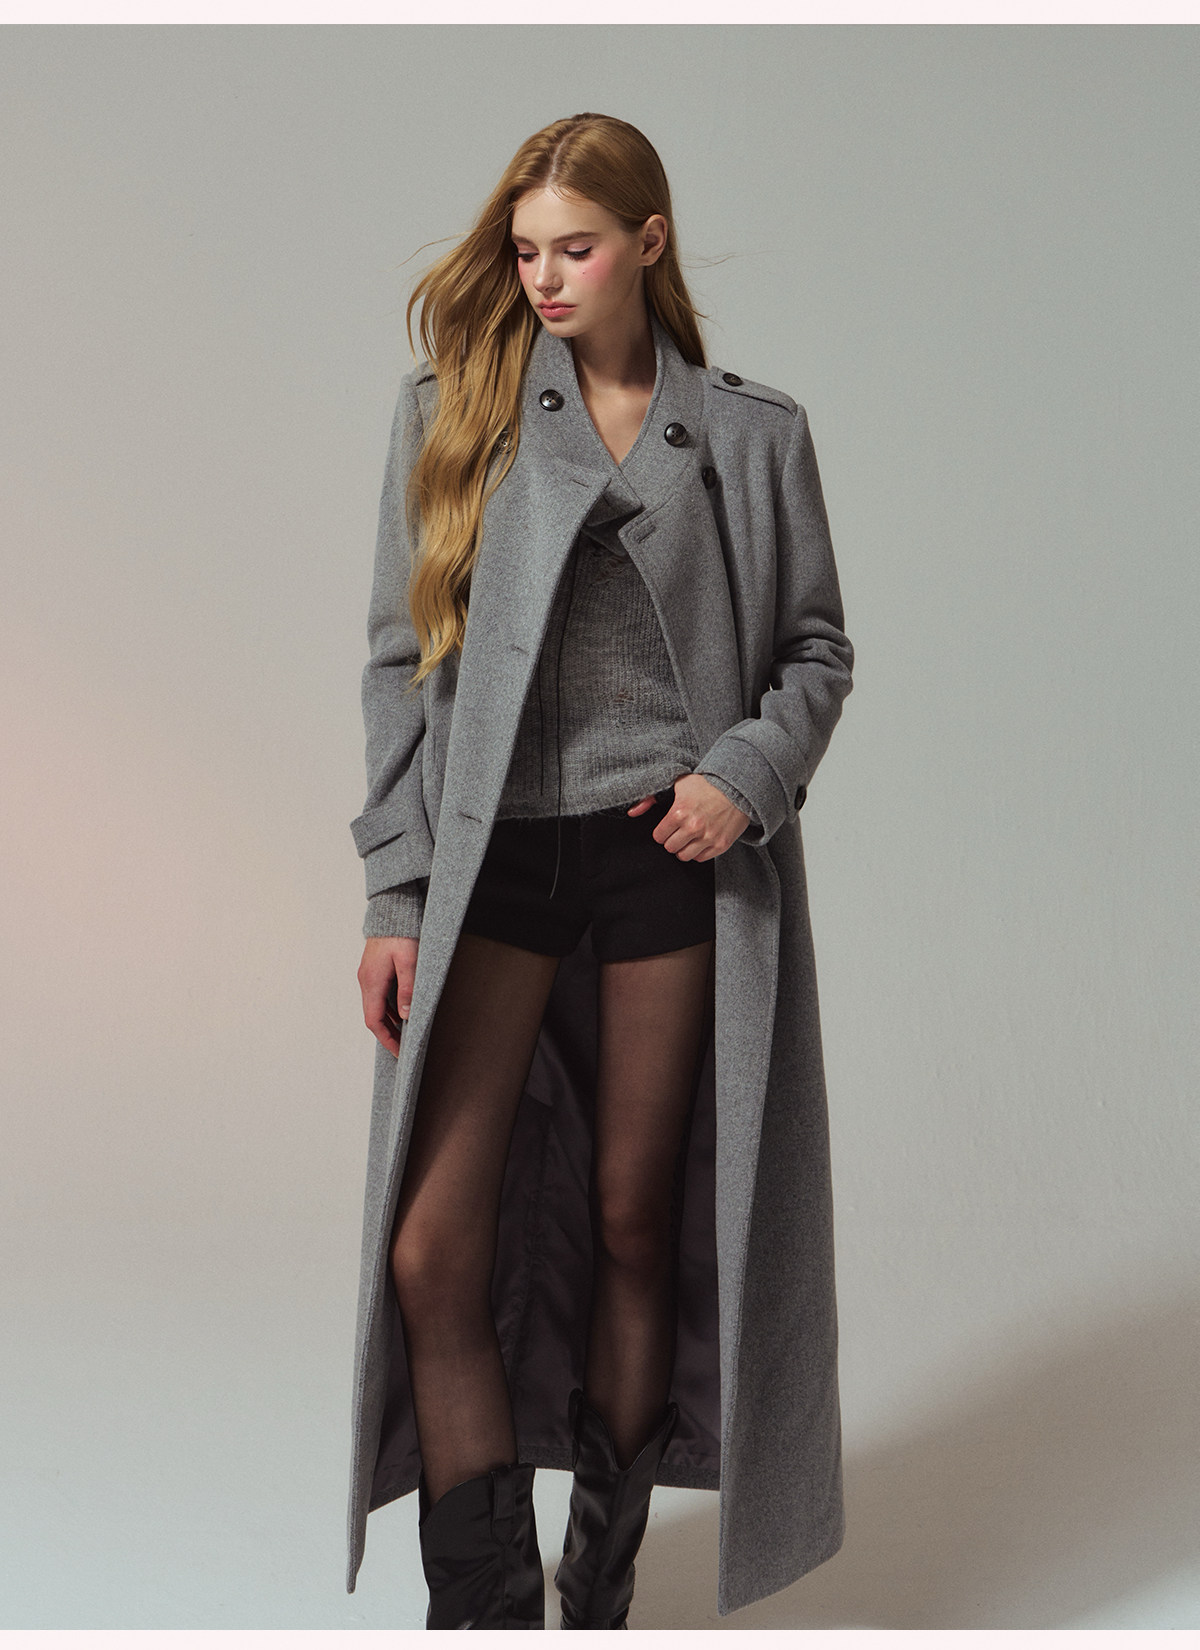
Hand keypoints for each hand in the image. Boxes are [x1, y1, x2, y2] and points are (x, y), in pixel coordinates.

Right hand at [358, 935, 418, 1056]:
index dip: (386, 1039)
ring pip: (376, 1006)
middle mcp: (366, 981)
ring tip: (406, 1033)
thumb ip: (407, 988)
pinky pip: (379, 995)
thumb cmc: (401, 933)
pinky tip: (403, 1012)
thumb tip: (406, 1015)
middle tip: (405, 1047)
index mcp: (372, 982)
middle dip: (388, 1034)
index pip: (374, 1021)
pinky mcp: (373, 970)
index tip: (398, 1052)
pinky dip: (389, 1008)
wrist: (392, 910)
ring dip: (390, 1021)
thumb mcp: (409, 961)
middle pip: (373, 1016)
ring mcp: (368, 975)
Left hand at [625, 772, 750, 861]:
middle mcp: (692, 827)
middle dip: (672, 840)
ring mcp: (708, 837)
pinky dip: (699, 851)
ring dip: (684, 848)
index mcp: (679, 812)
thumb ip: (651, 797)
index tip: (668, 827)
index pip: (658, 837)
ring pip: (684, 856)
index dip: (662, 832)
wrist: (737, 788)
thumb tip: (632, 812)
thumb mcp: (678, 784)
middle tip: (679, 832)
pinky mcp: (721, 844)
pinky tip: (701, 839)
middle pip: (670, 848)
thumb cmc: (705, 785)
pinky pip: (701, 858)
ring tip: (689, 837)